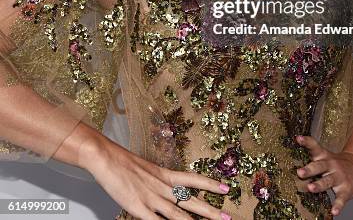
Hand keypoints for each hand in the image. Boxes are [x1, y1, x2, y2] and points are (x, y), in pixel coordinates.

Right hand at [79, 135, 231, 219]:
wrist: (106, 157)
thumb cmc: (122, 162)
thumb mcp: (145, 169)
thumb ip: (157, 180)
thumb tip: (166, 187)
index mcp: (164, 175)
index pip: (192, 179)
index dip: (209, 184)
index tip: (225, 187)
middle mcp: (162, 187)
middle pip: (191, 200)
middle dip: (211, 211)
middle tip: (228, 217)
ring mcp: (152, 199)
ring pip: (179, 214)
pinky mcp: (139, 209)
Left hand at [295, 135, 352, 216]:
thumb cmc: (337, 164)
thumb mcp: (325, 157)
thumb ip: (311, 156)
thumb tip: (290, 157)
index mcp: (324, 156)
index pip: (315, 147)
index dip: (306, 142)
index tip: (298, 138)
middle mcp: (331, 165)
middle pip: (319, 166)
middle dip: (309, 169)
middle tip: (299, 172)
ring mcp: (339, 177)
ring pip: (328, 181)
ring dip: (319, 185)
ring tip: (311, 188)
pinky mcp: (346, 190)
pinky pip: (341, 198)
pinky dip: (338, 205)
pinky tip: (334, 211)